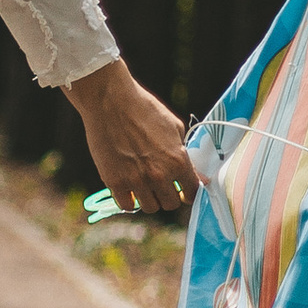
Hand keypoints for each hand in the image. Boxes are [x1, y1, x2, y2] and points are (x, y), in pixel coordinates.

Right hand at [66, 58, 197, 219]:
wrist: (110, 101)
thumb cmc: (143, 108)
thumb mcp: (174, 127)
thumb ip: (186, 154)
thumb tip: (197, 175)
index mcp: (178, 160)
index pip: (191, 192)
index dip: (187, 192)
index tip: (181, 190)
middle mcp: (160, 174)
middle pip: (170, 204)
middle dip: (167, 195)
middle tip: (160, 186)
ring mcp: (136, 180)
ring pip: (150, 207)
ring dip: (148, 199)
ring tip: (142, 185)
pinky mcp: (115, 182)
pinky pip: (127, 205)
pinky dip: (129, 199)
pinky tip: (128, 188)